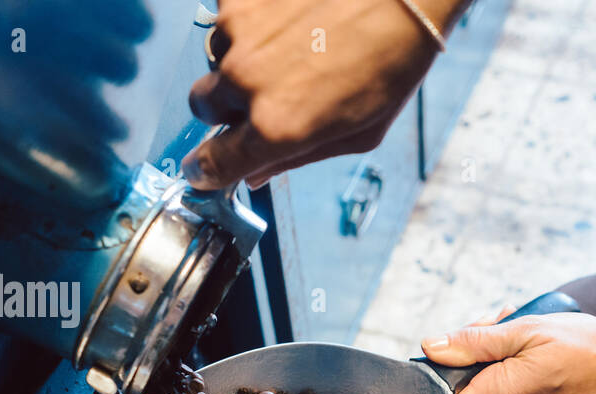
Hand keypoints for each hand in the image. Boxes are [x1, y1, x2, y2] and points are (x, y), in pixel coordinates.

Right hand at [184, 0, 462, 188]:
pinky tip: (292, 19)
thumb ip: (298, 158)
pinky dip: (253, 22)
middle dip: (225, 106)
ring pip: (216, 56)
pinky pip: (230, 16)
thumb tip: (257, 175)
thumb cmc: (393, 64)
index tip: (202, 171)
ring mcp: (238, 31)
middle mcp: (246, 81)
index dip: (205, 170)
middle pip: (202, 105)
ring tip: (292, 48)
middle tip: (263, 95)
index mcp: (276, 128)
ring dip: (242, 59)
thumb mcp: (358, 135)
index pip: (213, 163)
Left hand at [420, 313, 595, 393]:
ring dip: (493, 351)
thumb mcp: (526, 330)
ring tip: (520, 327)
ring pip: (482, 382)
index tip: (456, 343)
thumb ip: (474, 341)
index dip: (439, 368)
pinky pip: (502, 388)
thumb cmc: (584, 349)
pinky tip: (529, 344)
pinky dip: (508, 363)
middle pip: (461, 383)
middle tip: (501, 320)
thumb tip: (431, 347)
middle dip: (472, 347)